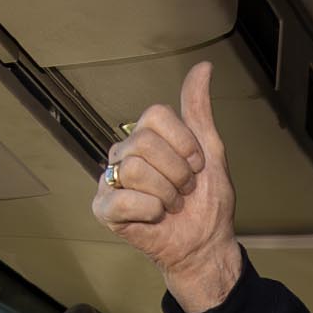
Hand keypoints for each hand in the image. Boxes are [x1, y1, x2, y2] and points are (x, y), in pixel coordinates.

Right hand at [94, 59, 242, 311]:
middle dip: (177, 172)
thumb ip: (199, 110)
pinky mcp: (103, 209)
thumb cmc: (206, 202)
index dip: (184, 143)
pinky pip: (122, 199)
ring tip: (172, 205)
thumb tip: (203, 67)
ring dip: (166, 193)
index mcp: (145, 137)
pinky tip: (156, 217)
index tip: (197, 165)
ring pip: (134, 169)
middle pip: (144, 142)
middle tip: (185, 191)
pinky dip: (150, 210)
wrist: (205, 244)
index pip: (155, 115)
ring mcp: (110, 181)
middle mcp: (123, 154)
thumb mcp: (209, 151)